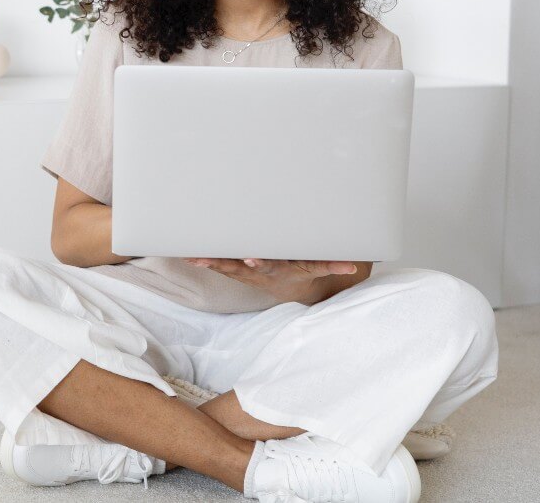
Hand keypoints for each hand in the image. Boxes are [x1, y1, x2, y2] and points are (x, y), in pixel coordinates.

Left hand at [182, 258, 359, 304]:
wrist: (292, 286)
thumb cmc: (304, 270)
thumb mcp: (319, 267)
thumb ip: (333, 264)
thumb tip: (353, 264)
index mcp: (278, 269)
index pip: (268, 266)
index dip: (259, 263)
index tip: (250, 259)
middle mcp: (258, 272)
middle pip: (238, 268)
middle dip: (222, 263)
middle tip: (205, 259)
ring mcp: (246, 271)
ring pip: (224, 266)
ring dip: (207, 261)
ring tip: (190, 256)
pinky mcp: (237, 268)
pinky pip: (218, 264)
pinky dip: (204, 259)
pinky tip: (186, 252)